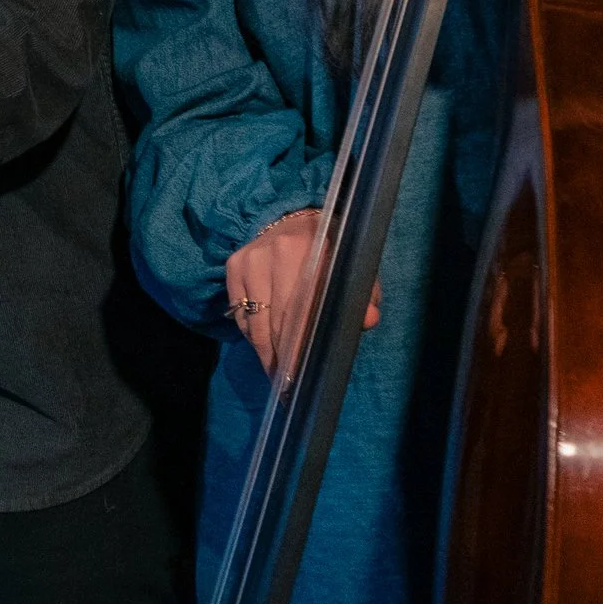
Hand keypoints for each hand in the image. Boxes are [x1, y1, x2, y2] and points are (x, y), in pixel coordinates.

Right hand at [225, 210, 379, 381]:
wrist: (292, 216)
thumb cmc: (330, 250)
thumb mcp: (354, 268)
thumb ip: (366, 294)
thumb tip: (368, 321)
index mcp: (313, 251)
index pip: (303, 310)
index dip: (300, 348)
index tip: (301, 379)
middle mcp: (277, 252)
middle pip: (277, 320)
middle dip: (283, 358)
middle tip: (288, 387)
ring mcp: (251, 258)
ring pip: (254, 321)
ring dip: (265, 353)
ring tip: (276, 375)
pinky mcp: (234, 264)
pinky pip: (240, 313)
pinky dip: (252, 335)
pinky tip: (264, 347)